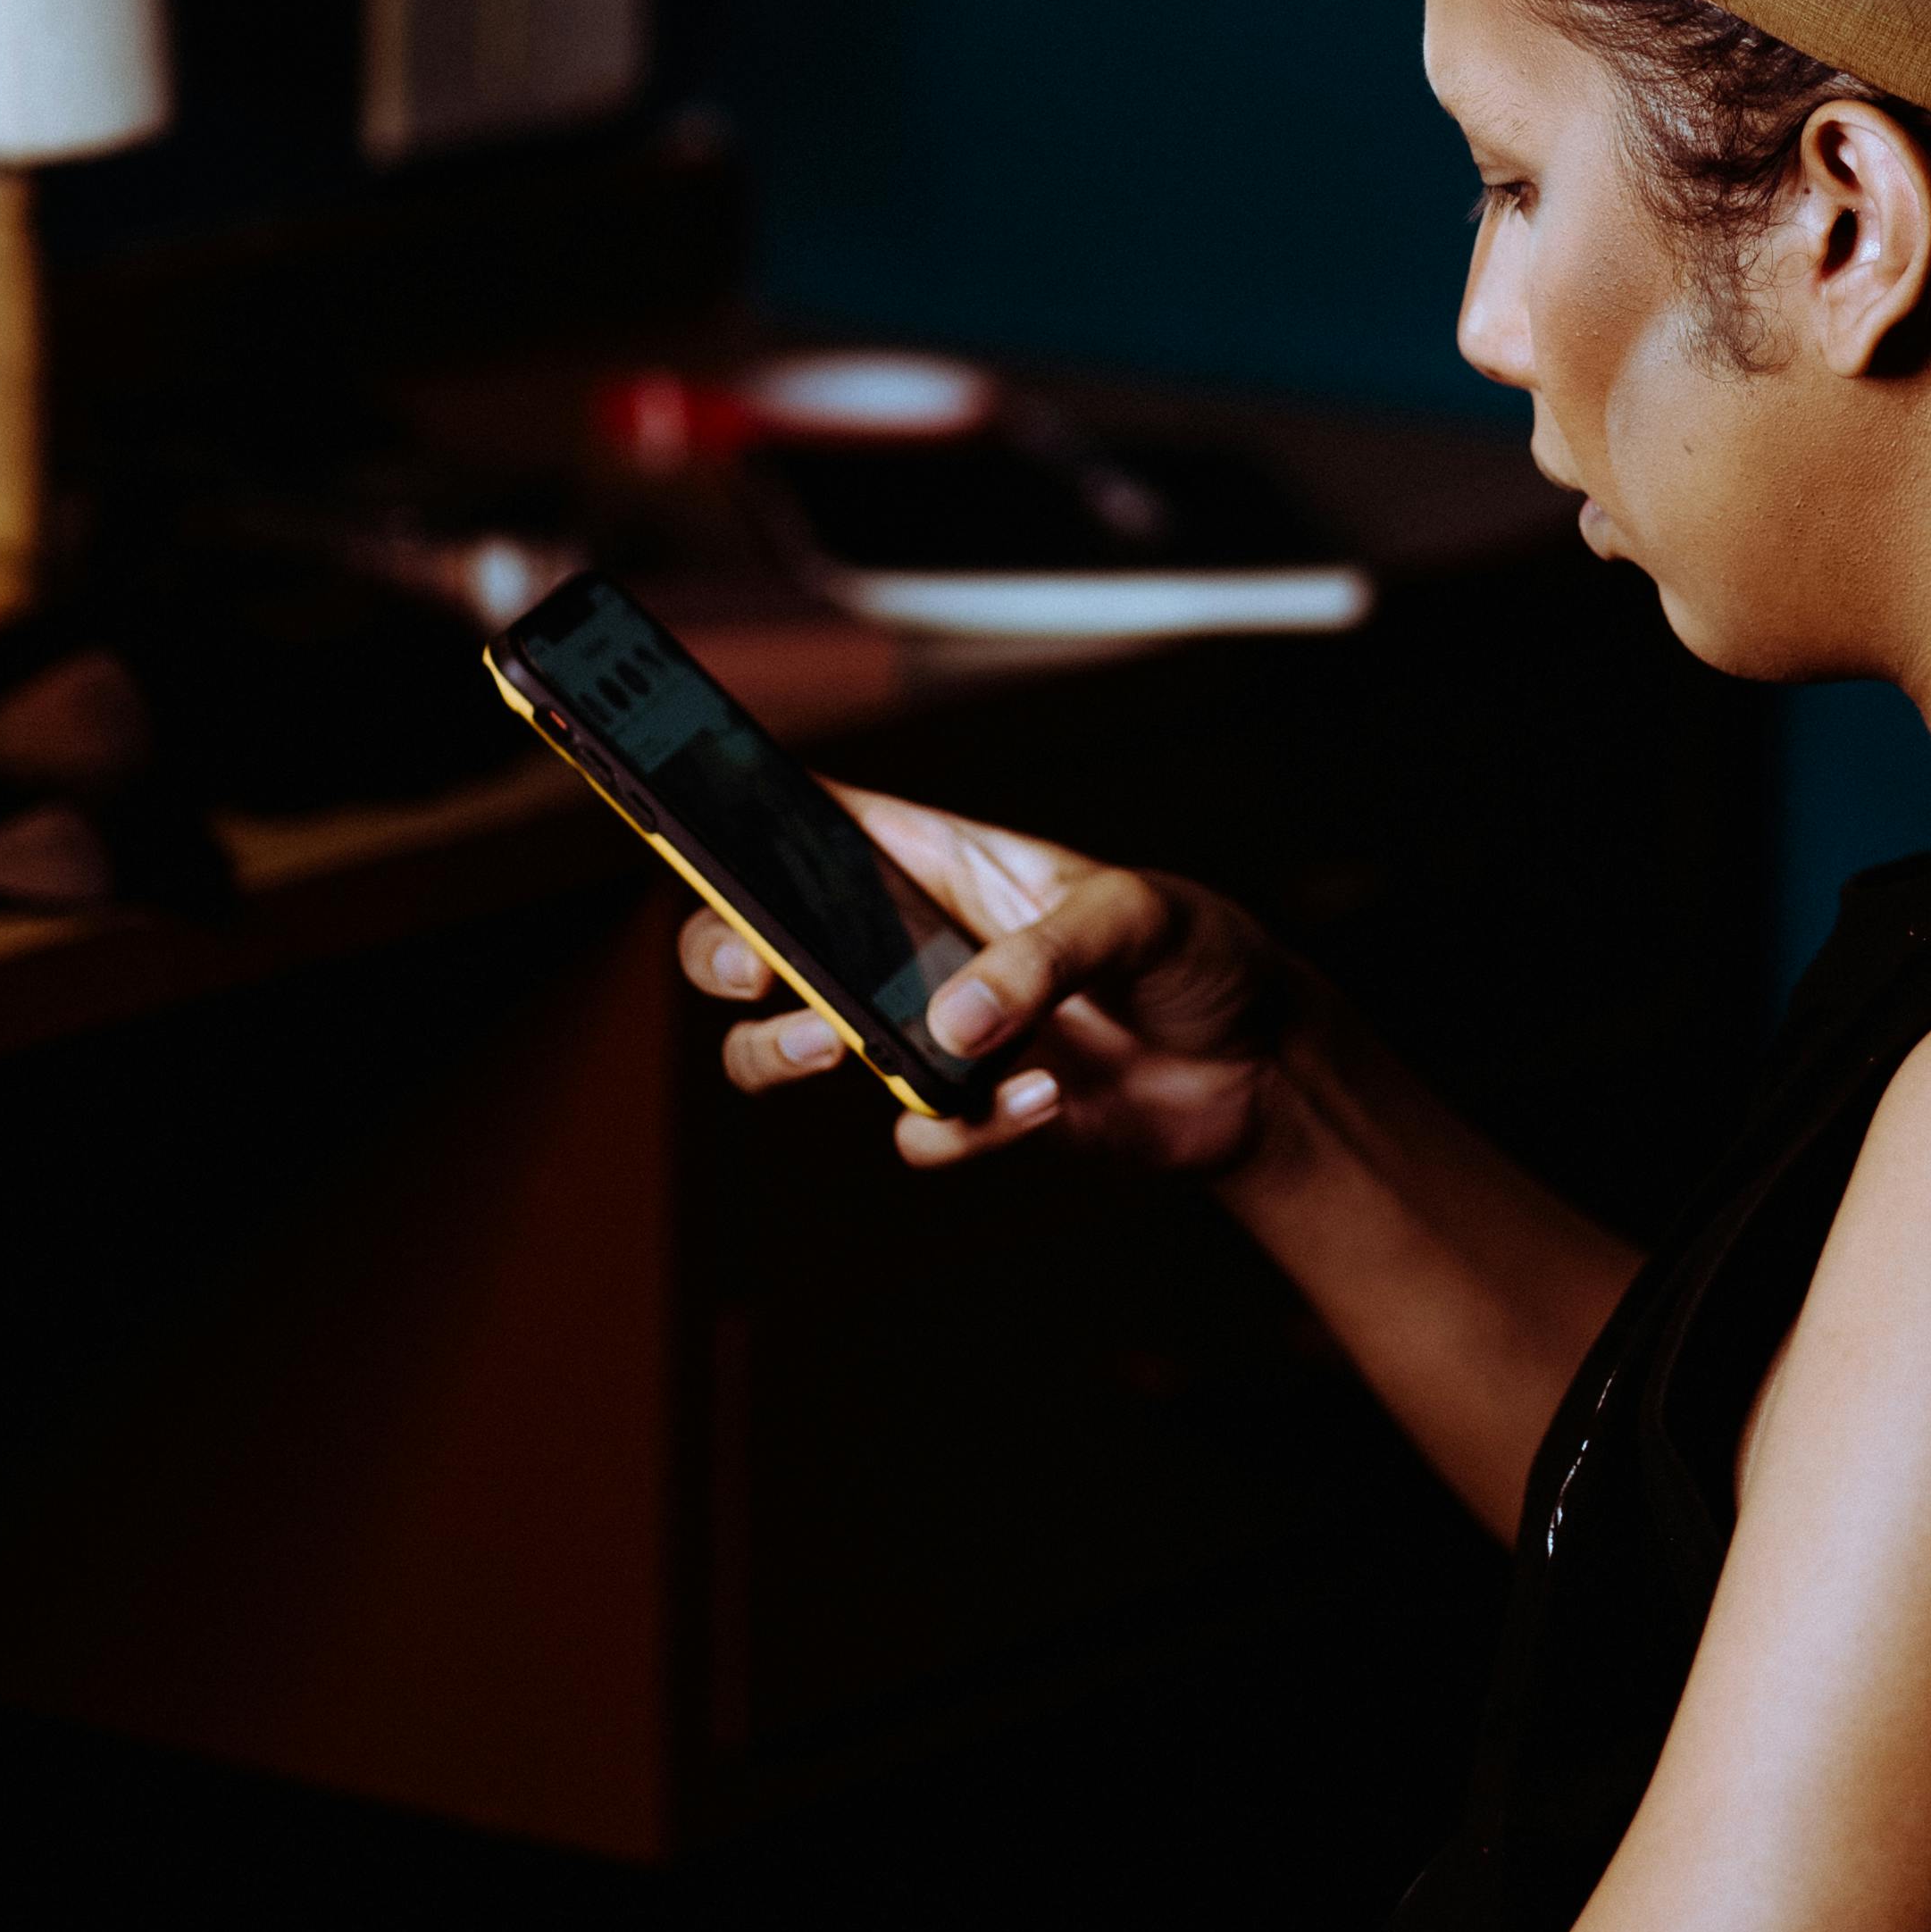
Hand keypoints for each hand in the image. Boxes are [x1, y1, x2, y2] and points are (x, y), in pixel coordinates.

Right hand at [678, 790, 1292, 1179]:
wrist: (1259, 1070)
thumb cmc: (1197, 955)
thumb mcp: (1133, 916)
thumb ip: (1038, 957)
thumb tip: (946, 1026)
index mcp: (937, 857)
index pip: (808, 814)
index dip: (727, 801)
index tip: (671, 799)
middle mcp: (908, 941)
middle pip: (748, 935)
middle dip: (718, 949)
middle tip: (753, 970)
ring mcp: (923, 1031)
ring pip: (783, 1045)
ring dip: (786, 1052)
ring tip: (849, 1049)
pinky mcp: (962, 1111)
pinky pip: (914, 1131)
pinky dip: (968, 1127)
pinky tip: (1050, 1097)